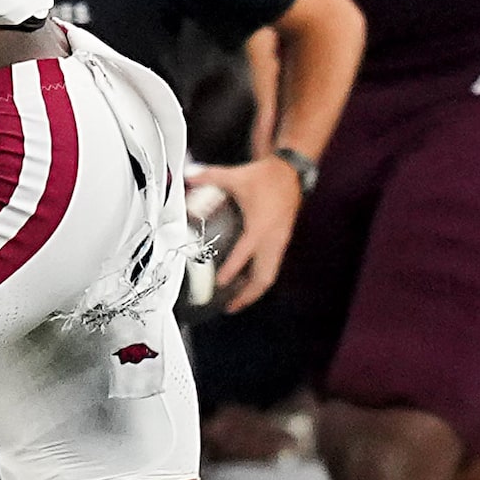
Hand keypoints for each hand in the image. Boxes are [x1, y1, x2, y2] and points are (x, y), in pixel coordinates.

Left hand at [188, 155, 300, 309]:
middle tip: (229, 307)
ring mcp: (279, 241)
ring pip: (269, 275)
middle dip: (247, 295)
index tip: (218, 283)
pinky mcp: (282, 241)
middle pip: (263, 277)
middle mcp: (272, 239)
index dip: (232, 270)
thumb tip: (187, 176)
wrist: (292, 173)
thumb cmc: (266, 177)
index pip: (244, 254)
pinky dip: (259, 278)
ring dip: (254, 290)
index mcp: (260, 227)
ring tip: (236, 301)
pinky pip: (272, 266)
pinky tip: (246, 282)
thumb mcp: (235, 176)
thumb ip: (209, 176)